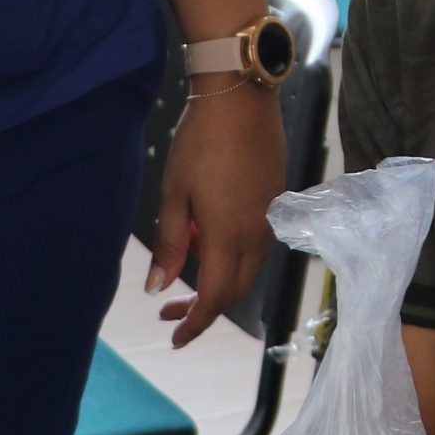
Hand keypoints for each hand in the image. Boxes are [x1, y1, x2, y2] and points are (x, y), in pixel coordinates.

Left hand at [150, 78, 283, 345]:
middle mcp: (257, 234)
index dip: (194, 324)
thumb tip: (158, 289)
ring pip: (248, 269)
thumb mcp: (173, 195)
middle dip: (204, 309)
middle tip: (171, 313)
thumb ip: (169, 245)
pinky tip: (208, 238)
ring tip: (186, 268)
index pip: (214, 299)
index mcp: (228, 236)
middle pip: (235, 291)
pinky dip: (232, 256)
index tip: (174, 338)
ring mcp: (270, 218)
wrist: (239, 96)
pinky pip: (257, 245)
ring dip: (219, 281)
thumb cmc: (200, 142)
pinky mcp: (276, 200)